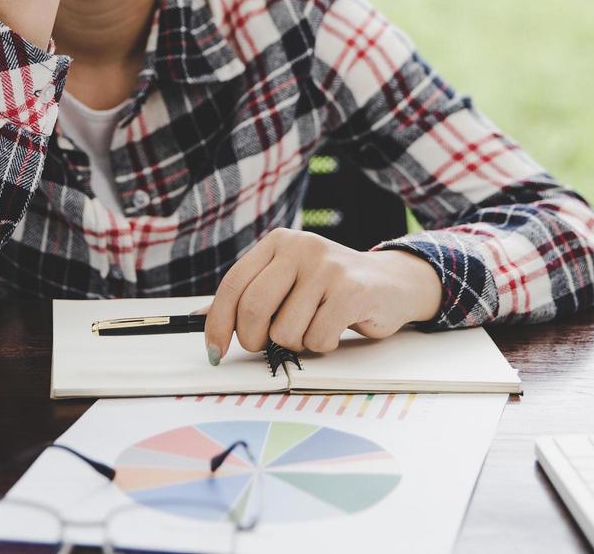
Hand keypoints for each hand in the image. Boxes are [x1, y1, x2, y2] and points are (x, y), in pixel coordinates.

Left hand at [200, 228, 443, 364]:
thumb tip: (201, 318)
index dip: (217, 323)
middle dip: (256, 340)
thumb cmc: (333, 288)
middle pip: (254, 309)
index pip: (233, 285)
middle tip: (269, 345)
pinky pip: (317, 338)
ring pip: (285, 332)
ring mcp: (327, 267)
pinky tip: (336, 328)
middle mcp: (300, 248)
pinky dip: (323, 345)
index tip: (215, 350)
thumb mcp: (289, 280)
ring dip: (298, 343)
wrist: (392, 283)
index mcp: (278, 243)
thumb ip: (250, 295)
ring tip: (315, 326)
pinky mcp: (351, 290)